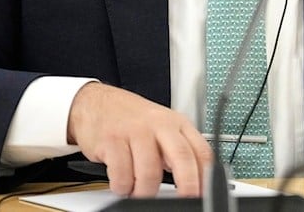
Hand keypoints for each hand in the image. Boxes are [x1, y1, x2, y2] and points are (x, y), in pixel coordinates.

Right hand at [66, 82, 212, 197]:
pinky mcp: (111, 139)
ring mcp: (135, 131)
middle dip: (187, 185)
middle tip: (184, 201)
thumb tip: (193, 183)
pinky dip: (123, 186)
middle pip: (181, 157)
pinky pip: (121, 173)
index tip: (205, 194)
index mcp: (177, 124)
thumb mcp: (162, 128)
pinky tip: (122, 183)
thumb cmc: (131, 119)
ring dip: (145, 191)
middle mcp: (159, 125)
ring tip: (140, 192)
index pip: (201, 151)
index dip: (207, 177)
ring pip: (150, 172)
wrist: (96, 102)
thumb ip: (177, 152)